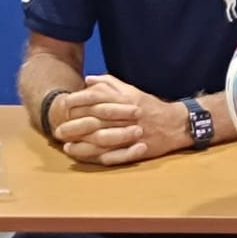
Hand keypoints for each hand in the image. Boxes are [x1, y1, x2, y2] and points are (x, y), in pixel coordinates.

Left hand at [52, 74, 185, 165]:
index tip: (63, 106)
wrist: (177, 123)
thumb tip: (88, 80)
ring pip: (105, 139)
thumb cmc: (150, 107)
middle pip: (98, 120)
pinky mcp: (139, 149)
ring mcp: (134, 133)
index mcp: (128, 99)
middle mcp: (130, 115)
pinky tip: (87, 158)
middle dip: (76, 126)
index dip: (79, 103)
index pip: (99, 99)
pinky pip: (118, 154)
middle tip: (59, 131)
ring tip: (67, 147)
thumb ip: (110, 84)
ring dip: (84, 144)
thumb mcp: (132, 91)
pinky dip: (101, 156)